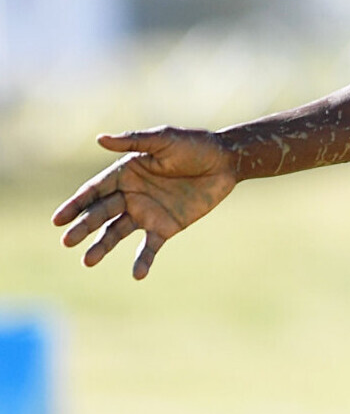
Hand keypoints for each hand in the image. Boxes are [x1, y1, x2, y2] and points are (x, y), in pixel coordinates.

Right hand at [52, 128, 238, 278]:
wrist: (226, 162)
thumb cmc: (194, 146)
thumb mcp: (164, 140)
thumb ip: (134, 141)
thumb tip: (100, 138)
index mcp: (125, 173)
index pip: (94, 192)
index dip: (75, 205)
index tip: (58, 220)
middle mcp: (130, 195)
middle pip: (100, 213)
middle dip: (83, 227)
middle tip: (67, 241)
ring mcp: (146, 213)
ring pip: (117, 233)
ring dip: (102, 246)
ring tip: (88, 260)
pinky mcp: (165, 227)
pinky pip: (150, 247)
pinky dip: (142, 261)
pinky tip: (137, 275)